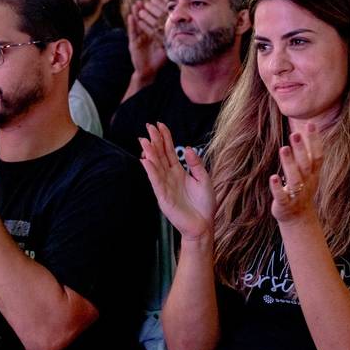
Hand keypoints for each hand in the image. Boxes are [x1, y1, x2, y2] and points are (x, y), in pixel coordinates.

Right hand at [127, 0, 167, 79]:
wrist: (149, 70)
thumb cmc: (159, 59)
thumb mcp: (167, 47)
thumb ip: (172, 39)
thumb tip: (184, 31)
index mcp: (154, 33)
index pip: (155, 19)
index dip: (156, 11)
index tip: (157, 1)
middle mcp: (146, 33)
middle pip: (145, 19)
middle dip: (145, 9)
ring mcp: (139, 37)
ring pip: (138, 23)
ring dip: (137, 13)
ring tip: (136, 4)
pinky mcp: (133, 42)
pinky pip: (133, 32)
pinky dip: (132, 24)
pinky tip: (130, 16)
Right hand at [139, 122, 214, 239]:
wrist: (204, 225)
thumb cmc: (204, 204)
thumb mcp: (204, 179)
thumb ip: (196, 164)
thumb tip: (188, 148)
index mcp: (179, 172)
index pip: (169, 151)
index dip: (165, 138)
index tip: (160, 125)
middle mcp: (170, 177)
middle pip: (160, 155)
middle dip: (154, 141)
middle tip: (148, 126)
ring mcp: (165, 186)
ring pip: (155, 166)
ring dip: (149, 153)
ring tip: (144, 140)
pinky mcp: (163, 197)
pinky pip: (156, 181)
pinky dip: (150, 171)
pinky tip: (145, 160)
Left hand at [269, 123, 322, 223]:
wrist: (298, 218)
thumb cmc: (301, 188)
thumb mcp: (308, 172)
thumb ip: (306, 153)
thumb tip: (305, 127)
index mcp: (313, 174)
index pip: (317, 155)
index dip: (315, 140)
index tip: (310, 124)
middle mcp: (307, 183)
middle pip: (306, 165)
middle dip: (301, 150)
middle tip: (295, 134)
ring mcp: (297, 195)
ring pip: (295, 179)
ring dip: (289, 164)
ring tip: (283, 149)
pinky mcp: (285, 205)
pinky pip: (282, 196)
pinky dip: (277, 187)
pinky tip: (273, 177)